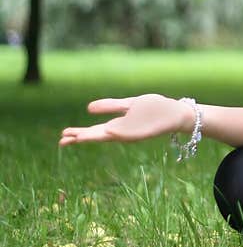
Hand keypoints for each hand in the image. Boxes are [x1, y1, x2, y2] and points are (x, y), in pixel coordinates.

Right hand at [59, 94, 193, 145]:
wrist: (176, 112)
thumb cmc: (153, 109)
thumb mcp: (129, 105)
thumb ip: (111, 106)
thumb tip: (88, 108)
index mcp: (119, 126)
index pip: (95, 131)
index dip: (79, 133)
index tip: (63, 136)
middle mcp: (125, 132)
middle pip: (100, 136)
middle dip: (83, 138)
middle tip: (63, 140)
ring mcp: (135, 132)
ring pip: (114, 136)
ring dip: (97, 137)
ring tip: (79, 137)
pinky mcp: (146, 131)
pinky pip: (132, 133)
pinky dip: (121, 133)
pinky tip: (108, 131)